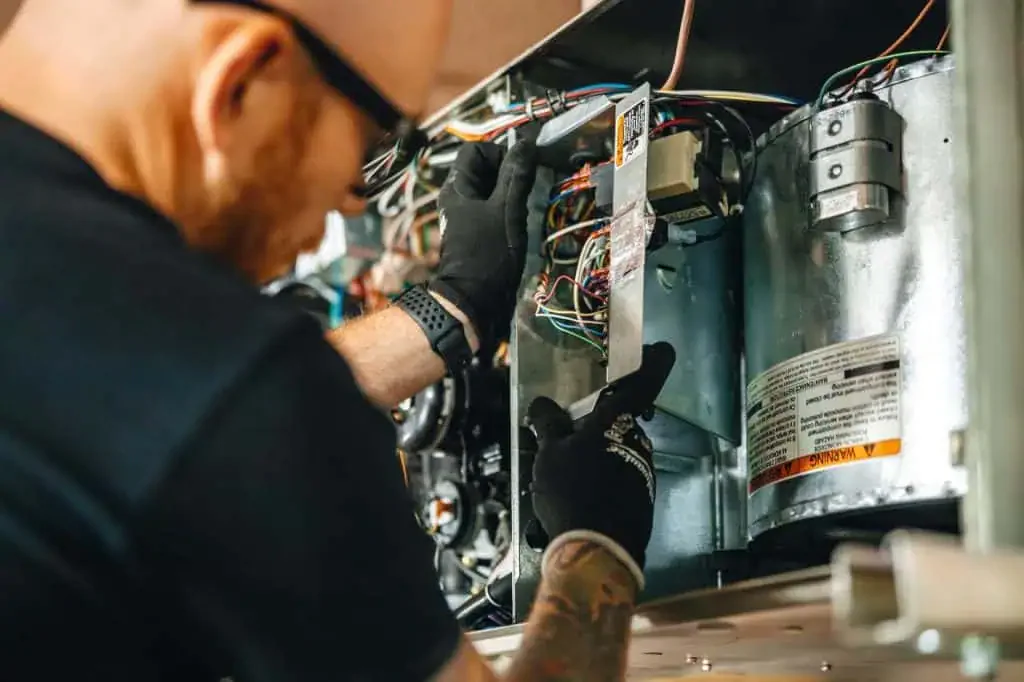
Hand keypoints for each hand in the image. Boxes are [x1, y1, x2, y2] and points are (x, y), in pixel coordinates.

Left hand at [428, 141, 537, 348]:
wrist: (474, 300)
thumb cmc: (488, 254)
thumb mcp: (506, 210)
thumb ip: (516, 176)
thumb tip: (526, 144)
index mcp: (457, 187)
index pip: (476, 150)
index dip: (499, 153)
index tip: (519, 170)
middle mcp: (458, 198)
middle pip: (486, 170)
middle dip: (510, 175)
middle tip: (528, 189)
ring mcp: (467, 216)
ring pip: (492, 191)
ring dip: (512, 194)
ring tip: (525, 208)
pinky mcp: (477, 233)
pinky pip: (494, 210)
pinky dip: (509, 211)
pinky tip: (520, 223)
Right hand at [527, 342, 675, 587]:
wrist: (598, 552)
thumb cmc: (573, 491)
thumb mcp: (549, 453)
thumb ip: (548, 423)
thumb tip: (544, 403)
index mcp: (617, 421)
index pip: (643, 381)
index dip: (654, 361)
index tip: (660, 348)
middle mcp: (638, 441)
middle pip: (624, 420)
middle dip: (600, 420)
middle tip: (569, 427)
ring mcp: (642, 470)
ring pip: (618, 450)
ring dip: (597, 453)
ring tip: (564, 472)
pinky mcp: (640, 499)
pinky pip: (618, 476)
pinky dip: (601, 478)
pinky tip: (577, 496)